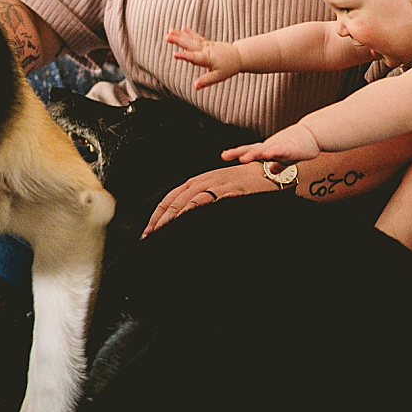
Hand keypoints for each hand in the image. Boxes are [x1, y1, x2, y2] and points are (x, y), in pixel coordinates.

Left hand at [142, 162, 269, 238]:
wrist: (264, 173)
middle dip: (163, 222)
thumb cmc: (238, 184)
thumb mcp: (213, 188)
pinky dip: (205, 214)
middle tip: (154, 239)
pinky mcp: (234, 192)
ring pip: (192, 202)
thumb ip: (196, 200)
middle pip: (177, 202)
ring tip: (168, 235)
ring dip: (179, 219)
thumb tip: (177, 219)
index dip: (156, 217)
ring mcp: (219, 186)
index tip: (147, 234)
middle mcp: (204, 181)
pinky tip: (196, 225)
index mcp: (196, 182)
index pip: (169, 199)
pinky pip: (217, 203)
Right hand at [167, 26, 241, 88]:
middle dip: (178, 41)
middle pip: (190, 45)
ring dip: (180, 35)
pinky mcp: (207, 43)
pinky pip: (197, 37)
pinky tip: (183, 28)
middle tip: (167, 37)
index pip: (194, 58)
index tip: (175, 54)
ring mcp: (206, 45)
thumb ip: (206, 81)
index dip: (184, 56)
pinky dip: (190, 33)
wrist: (239, 56)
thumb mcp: (218, 77)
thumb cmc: (229, 67)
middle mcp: (206, 50)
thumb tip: (195, 86)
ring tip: (170, 31)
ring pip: (192, 39)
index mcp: (208, 59)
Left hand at [222, 123, 320, 166]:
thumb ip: (277, 164)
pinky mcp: (292, 148)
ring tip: (244, 158)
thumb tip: (272, 170)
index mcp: (268, 149)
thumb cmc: (298, 145)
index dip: (236, 152)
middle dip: (240, 153)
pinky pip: (282, 151)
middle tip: (226, 155)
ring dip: (254, 154)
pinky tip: (268, 156)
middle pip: (252, 149)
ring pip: (265, 150)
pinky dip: (274, 153)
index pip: (249, 150)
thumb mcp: (285, 158)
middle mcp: (271, 146)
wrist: (313, 135)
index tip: (223, 155)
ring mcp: (281, 146)